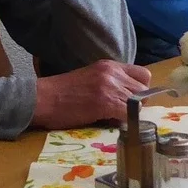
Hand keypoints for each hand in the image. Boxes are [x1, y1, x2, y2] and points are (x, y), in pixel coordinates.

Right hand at [31, 60, 151, 128]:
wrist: (42, 99)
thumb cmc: (62, 93)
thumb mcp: (90, 79)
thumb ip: (110, 84)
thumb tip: (128, 100)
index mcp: (109, 65)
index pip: (143, 74)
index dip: (140, 89)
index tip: (129, 99)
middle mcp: (113, 72)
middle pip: (144, 89)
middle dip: (137, 103)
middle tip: (121, 112)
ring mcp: (110, 86)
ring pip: (139, 102)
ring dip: (130, 113)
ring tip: (113, 117)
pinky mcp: (106, 102)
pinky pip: (129, 113)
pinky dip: (124, 121)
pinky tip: (109, 122)